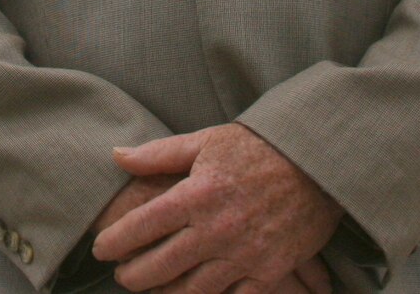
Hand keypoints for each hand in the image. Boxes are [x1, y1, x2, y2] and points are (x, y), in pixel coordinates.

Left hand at [91, 123, 342, 293]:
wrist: (317, 163)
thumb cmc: (259, 147)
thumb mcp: (206, 141)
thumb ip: (159, 154)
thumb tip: (118, 156)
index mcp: (197, 194)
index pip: (142, 225)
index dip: (116, 241)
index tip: (101, 249)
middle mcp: (215, 228)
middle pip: (160, 265)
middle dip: (133, 276)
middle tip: (121, 277)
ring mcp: (242, 254)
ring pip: (191, 290)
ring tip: (151, 291)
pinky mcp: (268, 271)